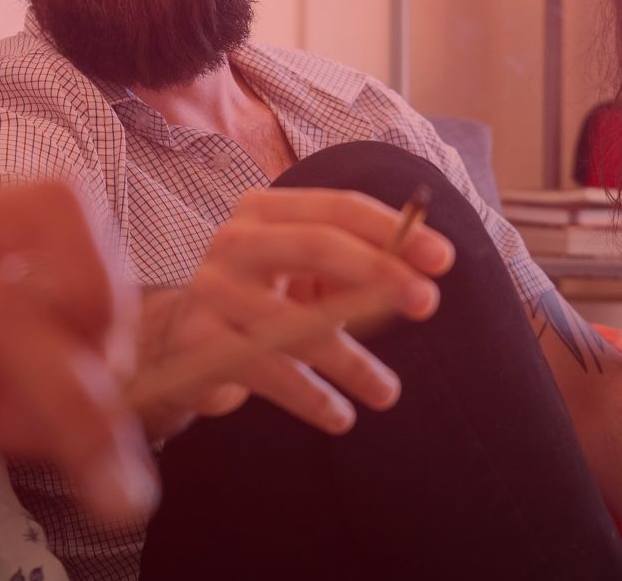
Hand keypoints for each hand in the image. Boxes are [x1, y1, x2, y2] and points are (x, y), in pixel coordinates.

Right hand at [133, 187, 452, 439]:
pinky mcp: (199, 343)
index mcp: (265, 211)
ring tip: (387, 392)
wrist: (179, 342)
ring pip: (297, 322)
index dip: (392, 231)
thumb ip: (359, 264)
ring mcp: (212, 289)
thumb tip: (425, 266)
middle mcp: (234, 240)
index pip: (337, 207)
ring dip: (352, 361)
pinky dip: (312, 397)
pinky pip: (269, 371)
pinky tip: (340, 415)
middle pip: (316, 245)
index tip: (442, 259)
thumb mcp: (307, 275)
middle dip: (378, 273)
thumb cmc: (263, 299)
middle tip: (427, 302)